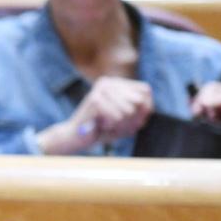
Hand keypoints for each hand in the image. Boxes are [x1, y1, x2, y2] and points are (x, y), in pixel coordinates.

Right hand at [37, 76, 153, 154]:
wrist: (74, 138)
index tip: (134, 121)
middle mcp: (108, 82)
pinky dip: (112, 126)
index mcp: (116, 83)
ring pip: (129, 110)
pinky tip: (101, 125)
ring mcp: (100, 89)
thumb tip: (144, 105)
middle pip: (138, 100)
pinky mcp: (94, 100)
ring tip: (107, 125)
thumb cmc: (102, 129)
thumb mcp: (127, 120)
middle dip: (132, 119)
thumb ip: (141, 111)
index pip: (145, 90)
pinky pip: (118, 117)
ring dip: (121, 125)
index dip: (146, 108)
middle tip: (117, 125)